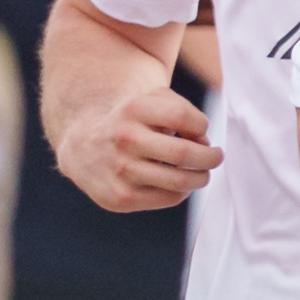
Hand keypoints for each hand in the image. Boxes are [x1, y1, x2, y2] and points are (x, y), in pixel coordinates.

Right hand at [62, 68, 217, 214]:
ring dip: (201, 177)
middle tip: (216, 157)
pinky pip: (169, 198)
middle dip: (210, 157)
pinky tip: (179, 183)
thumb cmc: (130, 123)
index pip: (183, 117)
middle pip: (184, 153)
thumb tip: (203, 142)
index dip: (201, 125)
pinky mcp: (122, 198)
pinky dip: (183, 191)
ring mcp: (122, 171)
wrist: (84, 148)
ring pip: (180, 181)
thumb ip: (181, 110)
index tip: (200, 131)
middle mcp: (125, 140)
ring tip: (202, 173)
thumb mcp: (149, 101)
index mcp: (134, 110)